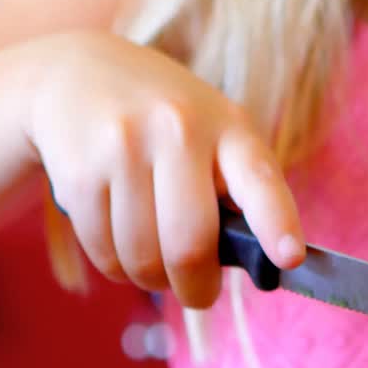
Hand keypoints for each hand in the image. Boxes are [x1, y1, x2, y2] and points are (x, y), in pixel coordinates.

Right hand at [23, 30, 304, 307]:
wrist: (78, 74)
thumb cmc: (165, 119)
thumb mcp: (213, 130)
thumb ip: (235, 187)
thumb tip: (254, 263)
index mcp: (227, 125)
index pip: (258, 179)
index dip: (276, 223)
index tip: (289, 258)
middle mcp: (176, 129)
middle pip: (189, 245)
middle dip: (196, 289)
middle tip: (197, 293)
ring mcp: (123, 148)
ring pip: (142, 259)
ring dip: (151, 279)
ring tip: (154, 259)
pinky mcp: (78, 174)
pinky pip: (104, 255)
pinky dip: (117, 267)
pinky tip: (120, 240)